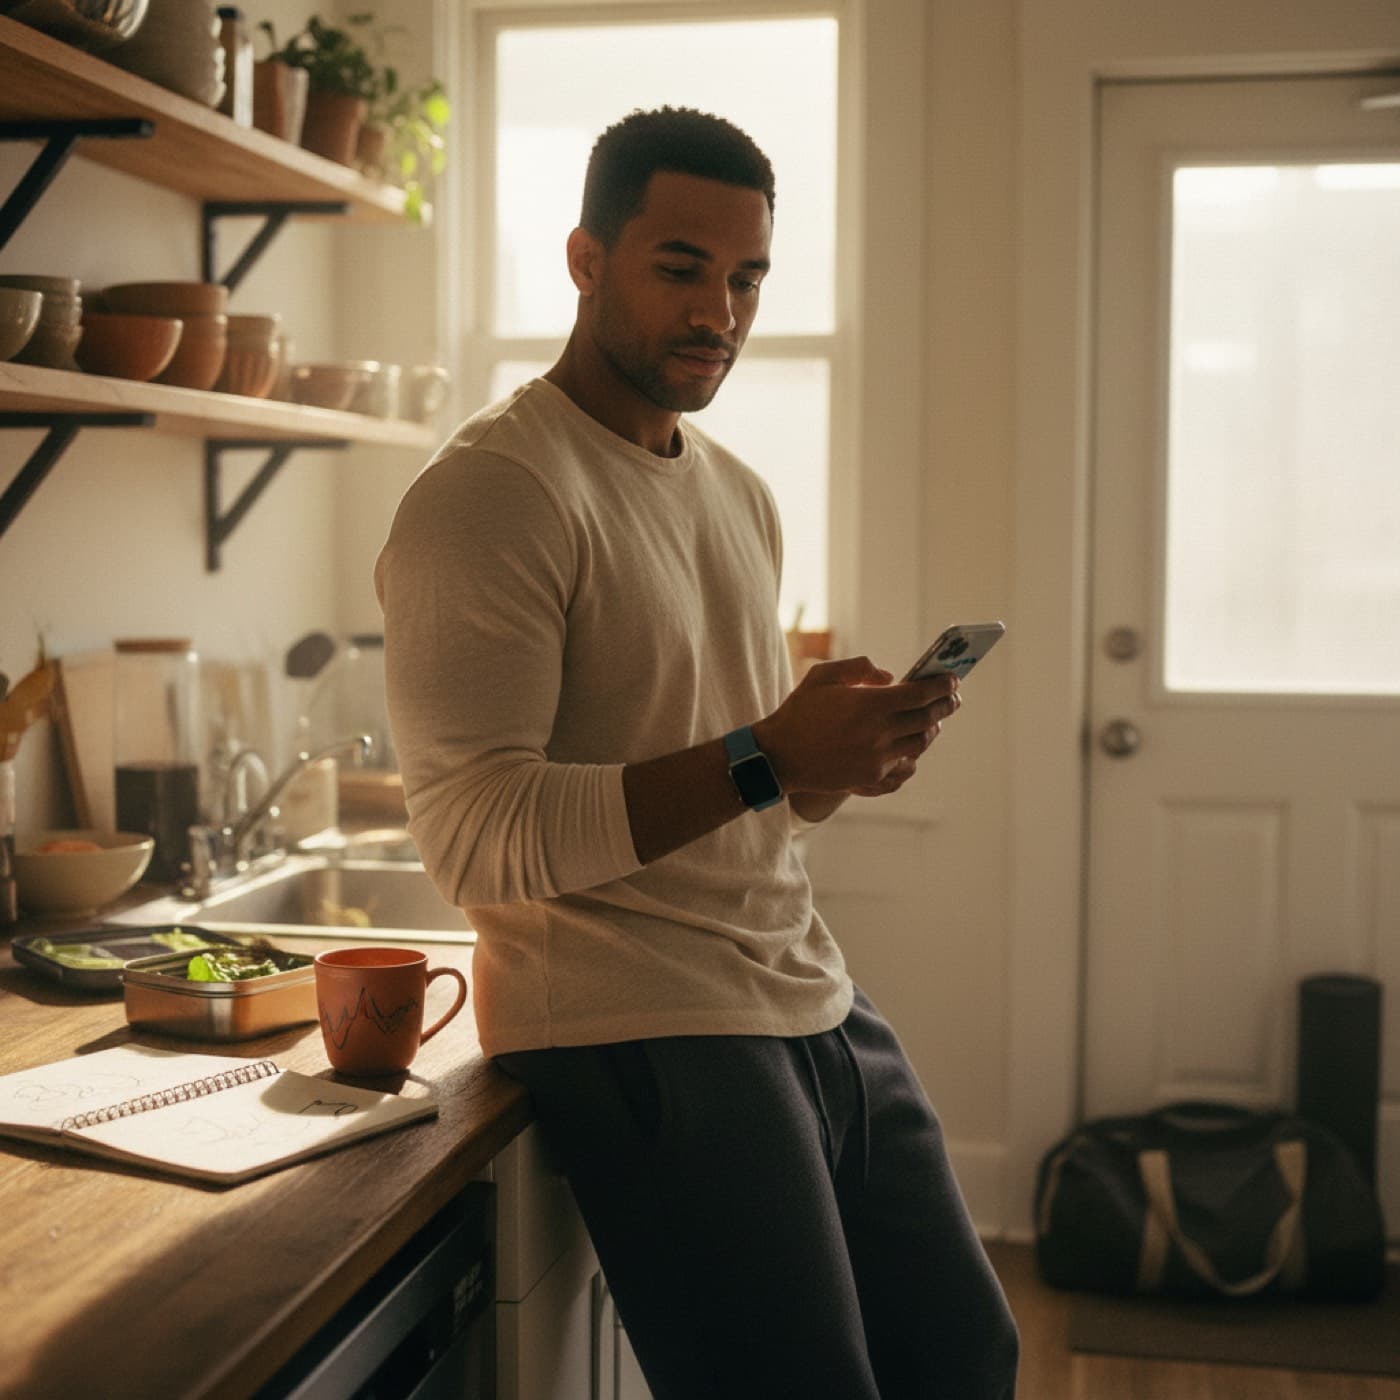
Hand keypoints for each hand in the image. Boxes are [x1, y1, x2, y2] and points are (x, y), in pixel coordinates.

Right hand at [753, 655, 959, 794]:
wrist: (779, 756)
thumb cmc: (799, 712)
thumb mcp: (823, 675)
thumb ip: (860, 668)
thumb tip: (891, 678)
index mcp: (869, 705)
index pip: (920, 694)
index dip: (941, 686)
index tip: (952, 680)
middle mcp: (878, 734)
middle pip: (927, 719)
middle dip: (946, 706)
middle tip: (953, 698)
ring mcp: (876, 759)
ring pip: (920, 745)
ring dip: (931, 730)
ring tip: (933, 720)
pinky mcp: (870, 779)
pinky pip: (904, 770)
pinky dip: (913, 758)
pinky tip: (910, 750)